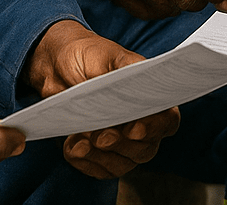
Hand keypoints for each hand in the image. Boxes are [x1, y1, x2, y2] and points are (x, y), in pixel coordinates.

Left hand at [26, 20, 180, 177]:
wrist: (58, 65)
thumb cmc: (89, 56)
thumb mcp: (110, 56)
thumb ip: (128, 71)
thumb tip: (138, 90)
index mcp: (152, 98)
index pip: (167, 121)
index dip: (154, 128)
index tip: (133, 129)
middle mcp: (142, 124)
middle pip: (145, 149)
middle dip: (121, 145)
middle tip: (100, 136)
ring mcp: (122, 143)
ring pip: (123, 164)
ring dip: (101, 157)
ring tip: (79, 142)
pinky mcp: (101, 155)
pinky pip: (99, 170)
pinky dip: (85, 163)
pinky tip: (72, 146)